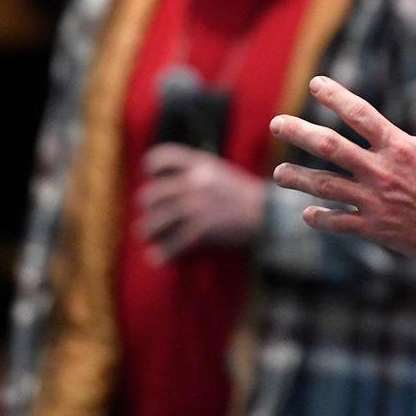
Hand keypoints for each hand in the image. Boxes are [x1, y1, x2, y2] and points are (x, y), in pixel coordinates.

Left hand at [137, 144, 266, 261]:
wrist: (267, 213)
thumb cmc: (242, 193)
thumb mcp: (220, 171)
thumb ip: (195, 171)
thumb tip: (165, 179)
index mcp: (199, 165)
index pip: (162, 157)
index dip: (151, 166)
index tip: (150, 174)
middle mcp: (194, 183)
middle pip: (152, 194)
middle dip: (147, 206)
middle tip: (151, 213)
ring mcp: (197, 207)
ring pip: (155, 221)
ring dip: (148, 230)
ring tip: (148, 234)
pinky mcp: (202, 230)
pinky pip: (172, 244)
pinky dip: (162, 253)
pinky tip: (156, 258)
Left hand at [270, 59, 415, 264]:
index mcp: (400, 146)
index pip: (359, 113)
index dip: (335, 96)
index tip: (315, 84)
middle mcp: (381, 172)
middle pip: (330, 147)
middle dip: (300, 133)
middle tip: (276, 123)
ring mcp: (376, 202)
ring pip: (327, 186)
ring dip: (299, 178)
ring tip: (278, 173)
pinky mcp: (378, 230)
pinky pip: (340, 223)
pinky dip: (321, 218)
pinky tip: (306, 213)